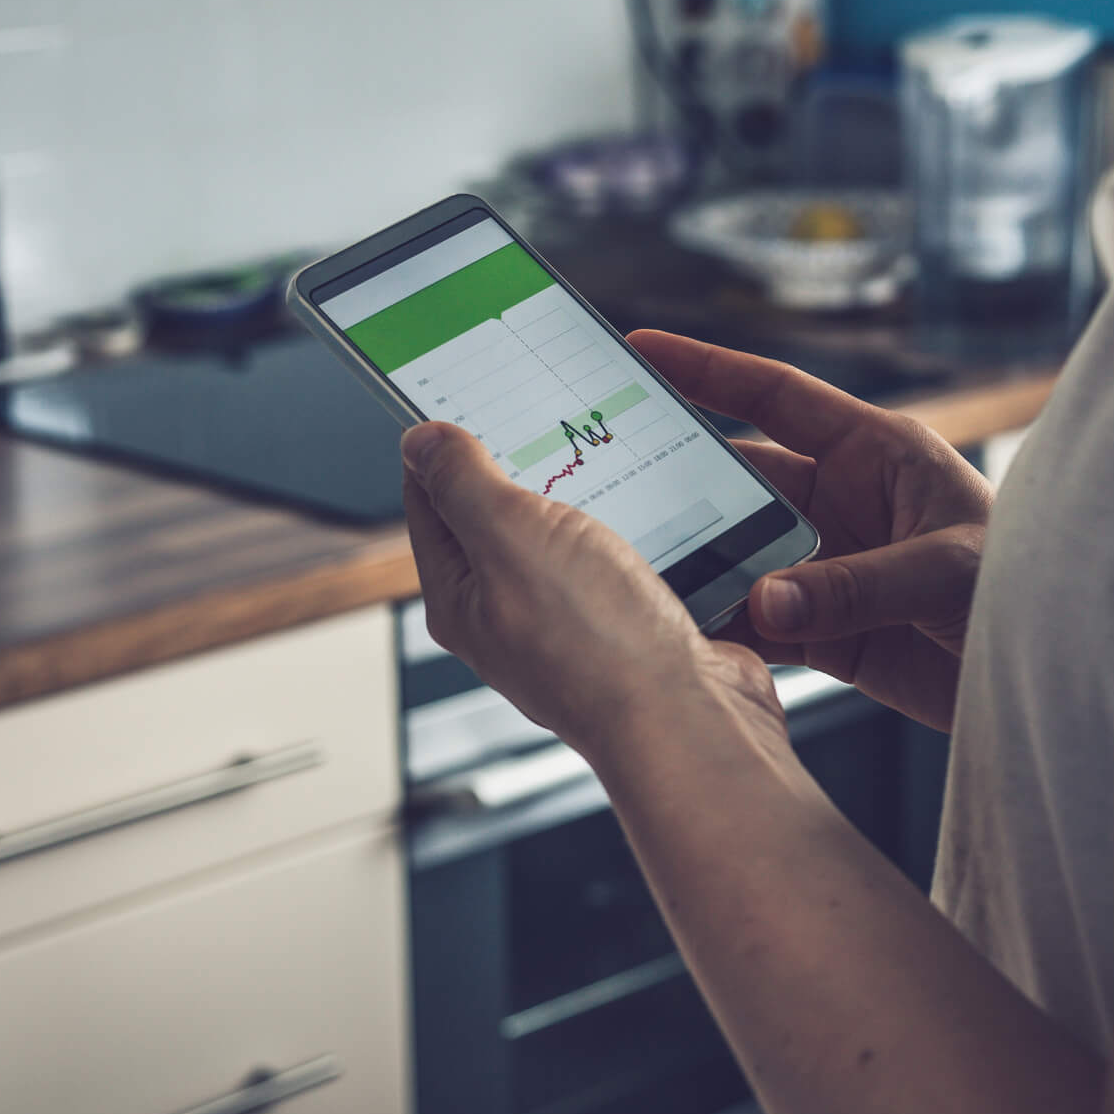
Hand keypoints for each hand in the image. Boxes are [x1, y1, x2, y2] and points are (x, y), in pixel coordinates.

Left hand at [399, 422, 785, 761]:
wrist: (691, 719)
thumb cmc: (598, 645)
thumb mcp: (512, 537)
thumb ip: (464, 483)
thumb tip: (422, 441)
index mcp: (462, 597)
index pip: (432, 501)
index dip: (447, 444)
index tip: (476, 395)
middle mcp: (513, 616)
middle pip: (506, 516)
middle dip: (532, 462)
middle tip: (558, 416)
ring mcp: (578, 626)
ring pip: (578, 536)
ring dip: (600, 497)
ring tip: (621, 462)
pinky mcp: (637, 630)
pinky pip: (635, 562)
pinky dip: (648, 531)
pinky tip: (668, 511)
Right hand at [631, 330, 991, 731]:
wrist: (1061, 672)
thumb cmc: (1029, 589)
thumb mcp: (947, 572)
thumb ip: (856, 584)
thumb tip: (765, 599)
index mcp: (879, 453)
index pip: (779, 398)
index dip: (709, 372)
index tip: (642, 349)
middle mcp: (847, 504)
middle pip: (743, 482)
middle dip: (679, 481)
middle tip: (605, 477)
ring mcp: (833, 569)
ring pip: (741, 555)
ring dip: (694, 564)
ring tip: (629, 566)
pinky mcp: (832, 635)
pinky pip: (760, 623)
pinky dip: (722, 629)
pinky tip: (679, 632)